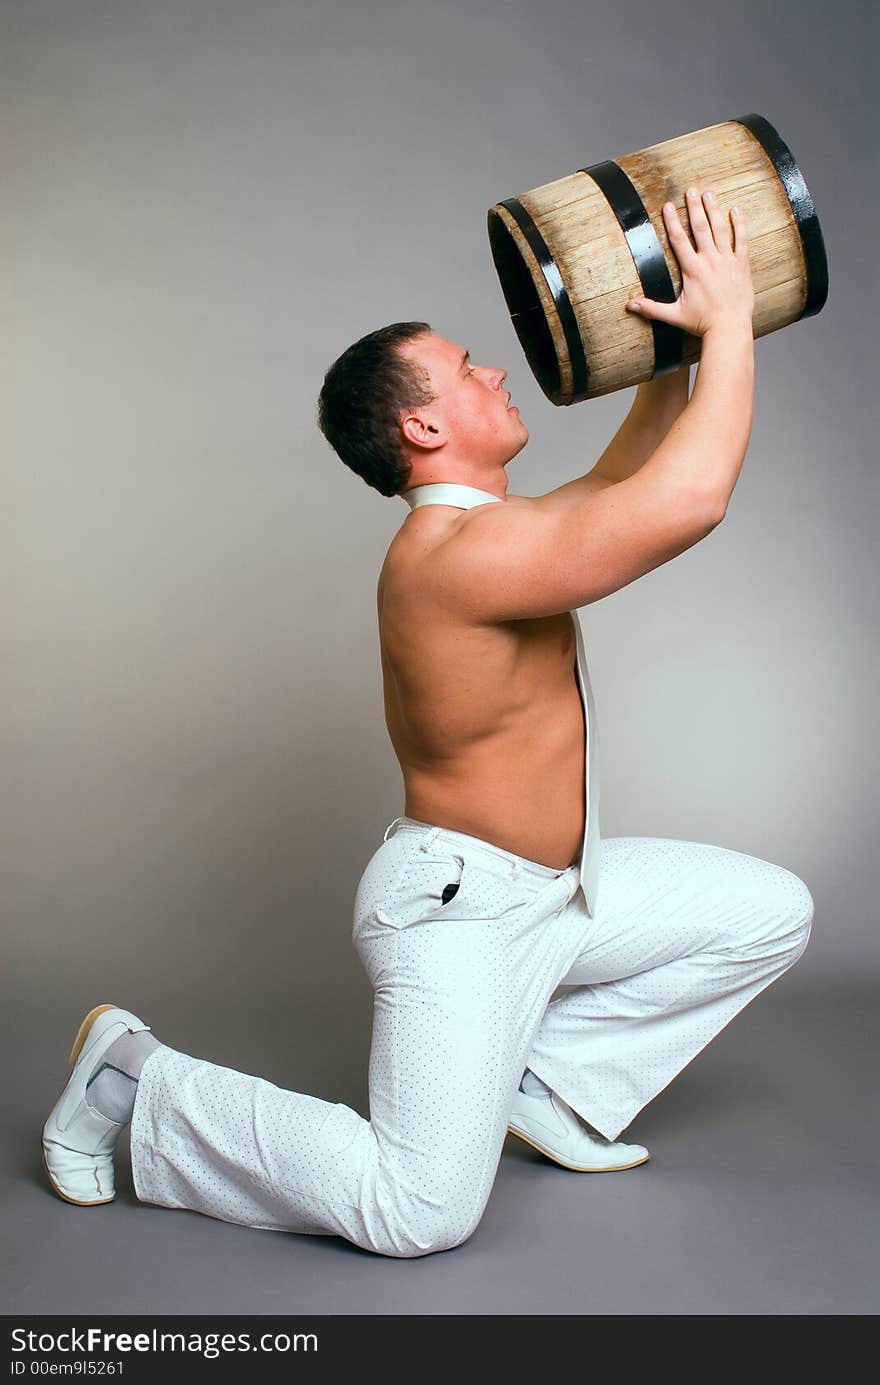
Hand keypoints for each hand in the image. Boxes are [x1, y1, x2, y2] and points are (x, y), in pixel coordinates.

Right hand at [626, 187, 754, 337]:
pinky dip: (739, 224)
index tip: (667, 206)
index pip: (679, 240)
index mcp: (692, 270)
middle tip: (691, 190)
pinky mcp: (741, 265)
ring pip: (720, 229)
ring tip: (709, 193)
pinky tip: (735, 210)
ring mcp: (727, 261)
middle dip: (695, 207)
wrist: (729, 328)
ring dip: (714, 209)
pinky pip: (741, 240)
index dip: (672, 221)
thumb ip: (651, 308)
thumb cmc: (702, 323)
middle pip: (701, 228)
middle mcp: (710, 261)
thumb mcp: (674, 315)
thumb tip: (630, 305)